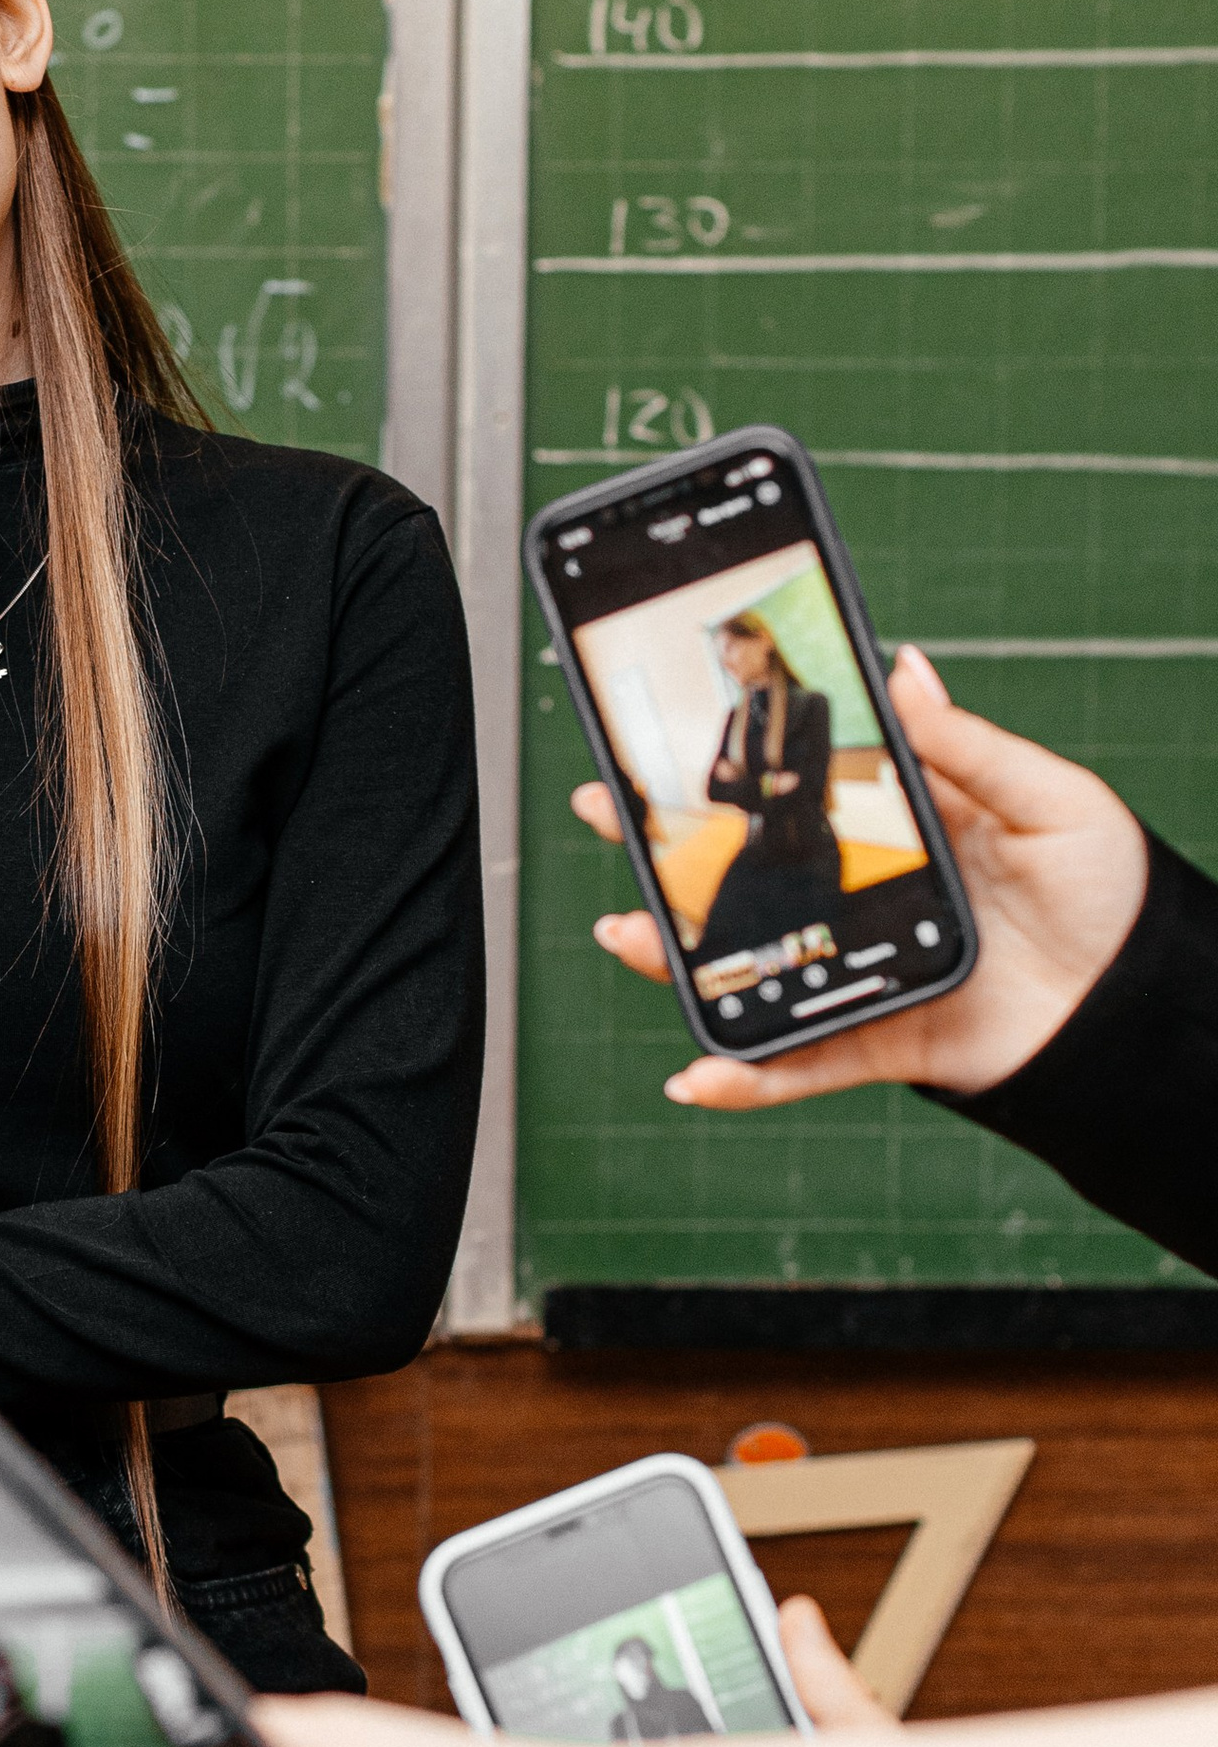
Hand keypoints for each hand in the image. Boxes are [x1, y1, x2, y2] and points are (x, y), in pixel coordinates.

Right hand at [576, 646, 1146, 1111]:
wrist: (1142, 1002)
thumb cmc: (1113, 893)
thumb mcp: (1049, 797)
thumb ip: (968, 745)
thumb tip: (905, 669)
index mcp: (896, 826)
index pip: (793, 790)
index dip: (727, 769)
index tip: (660, 742)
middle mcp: (864, 896)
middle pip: (745, 873)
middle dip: (663, 852)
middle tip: (604, 817)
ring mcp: (861, 970)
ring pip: (749, 966)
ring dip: (677, 959)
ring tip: (626, 937)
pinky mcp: (878, 1040)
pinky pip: (801, 1065)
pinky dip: (747, 1077)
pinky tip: (696, 1076)